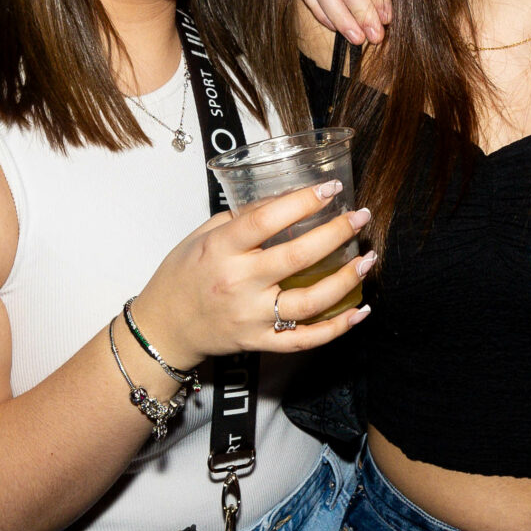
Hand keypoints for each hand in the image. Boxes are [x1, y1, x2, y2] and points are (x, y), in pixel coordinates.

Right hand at [124, 182, 374, 370]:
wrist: (162, 329)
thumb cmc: (182, 276)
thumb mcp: (201, 236)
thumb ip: (241, 219)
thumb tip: (286, 199)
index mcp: (221, 250)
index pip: (266, 220)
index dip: (302, 201)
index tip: (330, 188)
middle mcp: (239, 283)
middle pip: (297, 257)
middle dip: (337, 233)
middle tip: (361, 217)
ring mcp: (252, 316)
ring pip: (310, 301)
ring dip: (346, 279)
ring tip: (367, 259)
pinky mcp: (260, 342)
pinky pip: (304, 340)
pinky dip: (336, 328)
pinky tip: (359, 312)